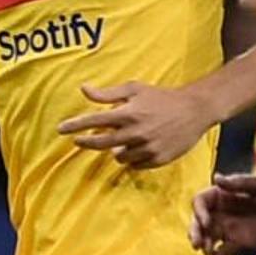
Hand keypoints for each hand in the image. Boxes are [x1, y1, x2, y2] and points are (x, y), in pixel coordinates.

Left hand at [55, 80, 212, 169]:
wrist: (195, 110)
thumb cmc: (162, 97)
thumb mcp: (134, 89)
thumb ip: (107, 93)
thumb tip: (83, 89)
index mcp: (128, 113)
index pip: (94, 121)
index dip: (75, 125)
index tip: (60, 129)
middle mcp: (135, 132)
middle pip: (100, 144)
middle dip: (86, 142)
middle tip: (78, 140)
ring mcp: (147, 148)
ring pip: (118, 157)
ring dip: (116, 149)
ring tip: (126, 138)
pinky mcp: (157, 159)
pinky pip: (135, 165)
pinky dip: (133, 158)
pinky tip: (139, 147)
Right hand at [187, 170, 255, 254]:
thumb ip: (238, 183)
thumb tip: (216, 178)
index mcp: (224, 195)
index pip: (201, 202)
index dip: (199, 212)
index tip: (206, 222)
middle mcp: (222, 211)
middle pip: (199, 221)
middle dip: (194, 231)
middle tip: (196, 243)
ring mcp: (229, 227)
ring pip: (207, 236)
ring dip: (204, 244)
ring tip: (207, 251)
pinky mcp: (239, 242)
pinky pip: (223, 250)